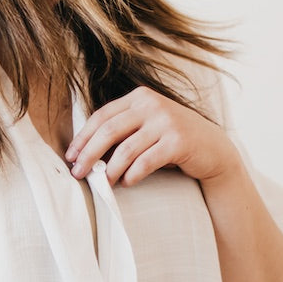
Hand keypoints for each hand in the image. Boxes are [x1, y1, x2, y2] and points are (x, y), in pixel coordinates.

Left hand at [65, 86, 240, 186]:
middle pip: (109, 131)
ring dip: (110, 169)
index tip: (70, 156)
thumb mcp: (147, 128)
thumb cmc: (171, 142)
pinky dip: (132, 175)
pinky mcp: (178, 141)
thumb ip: (123, 132)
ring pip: (126, 149)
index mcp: (139, 98)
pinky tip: (127, 183)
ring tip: (103, 183)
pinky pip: (146, 161)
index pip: (102, 116)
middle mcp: (152, 105)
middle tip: (78, 173)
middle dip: (89, 154)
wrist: (212, 149)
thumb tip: (85, 154)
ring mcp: (166, 121)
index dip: (83, 137)